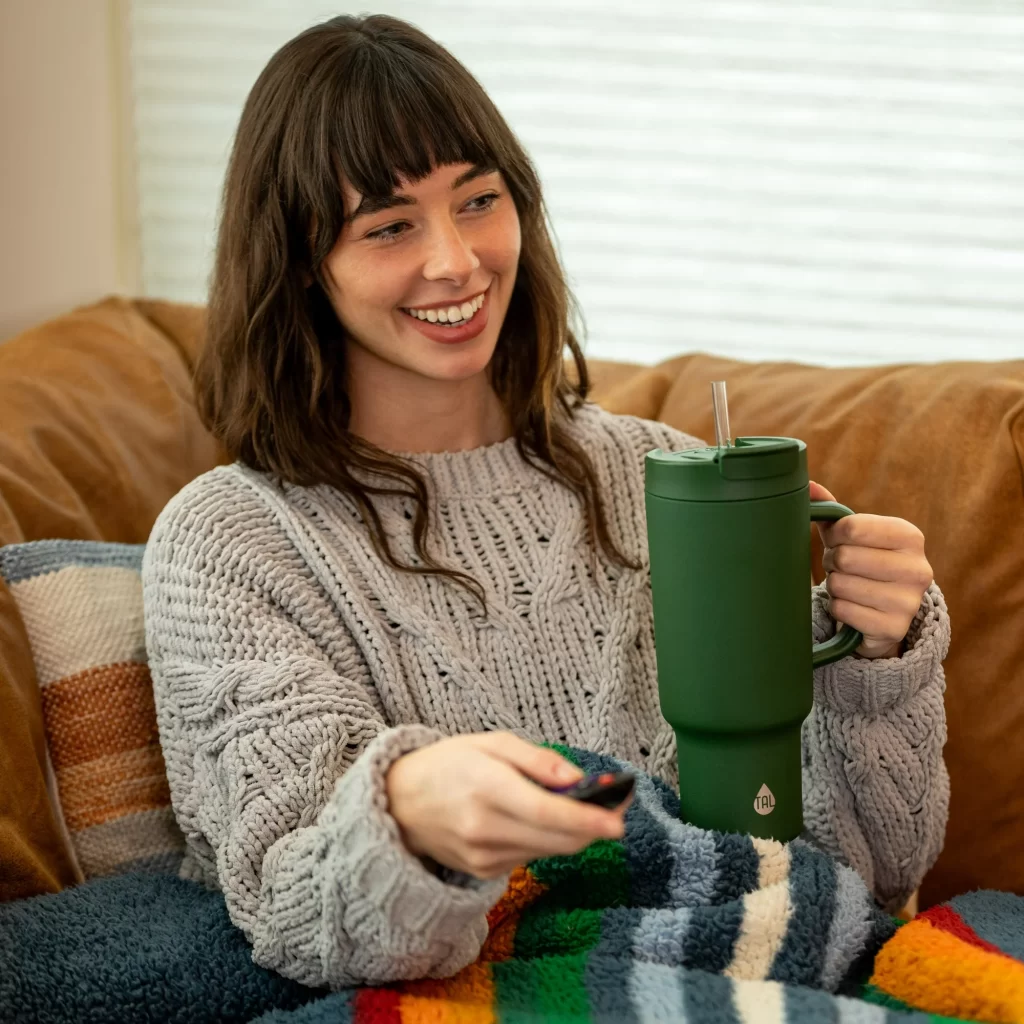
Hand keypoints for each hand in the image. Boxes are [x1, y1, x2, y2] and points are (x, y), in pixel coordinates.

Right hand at [385, 732, 630, 878]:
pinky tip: (543, 820)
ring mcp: (483, 855)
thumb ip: (537, 760)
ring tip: (587, 807)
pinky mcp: (484, 872)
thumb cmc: (449, 764)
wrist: (400, 803)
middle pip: (557, 839)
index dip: (586, 819)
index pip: (545, 811)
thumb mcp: (490, 743)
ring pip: (550, 851)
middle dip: (594, 826)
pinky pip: (531, 857)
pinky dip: (548, 840)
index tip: (618, 821)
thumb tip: (578, 780)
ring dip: (575, 834)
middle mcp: (484, 827)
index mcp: (486, 786)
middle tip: (618, 805)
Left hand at [810, 482, 932, 659]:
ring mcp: (909, 601)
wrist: (883, 613)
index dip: (833, 535)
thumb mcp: (852, 534)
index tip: (837, 541)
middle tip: (841, 568)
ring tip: (848, 586)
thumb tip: (806, 484)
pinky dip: (838, 609)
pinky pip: (843, 611)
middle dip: (832, 563)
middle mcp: (919, 568)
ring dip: (834, 587)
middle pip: (844, 557)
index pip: (851, 527)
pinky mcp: (894, 628)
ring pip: (841, 585)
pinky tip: (852, 607)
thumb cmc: (862, 562)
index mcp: (910, 536)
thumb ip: (831, 509)